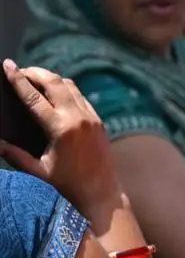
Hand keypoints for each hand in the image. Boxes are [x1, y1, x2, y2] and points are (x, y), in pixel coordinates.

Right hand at [0, 60, 119, 214]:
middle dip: (35, 73)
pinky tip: (55, 93)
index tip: (7, 65)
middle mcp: (78, 117)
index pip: (34, 97)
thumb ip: (14, 155)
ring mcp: (92, 117)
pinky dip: (66, 89)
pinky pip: (81, 97)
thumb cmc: (67, 185)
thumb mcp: (37, 171)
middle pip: (55, 83)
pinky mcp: (99, 120)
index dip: (18, 79)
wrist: (102, 193)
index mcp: (61, 128)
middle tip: (19, 70)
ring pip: (70, 86)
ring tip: (34, 78)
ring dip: (51, 79)